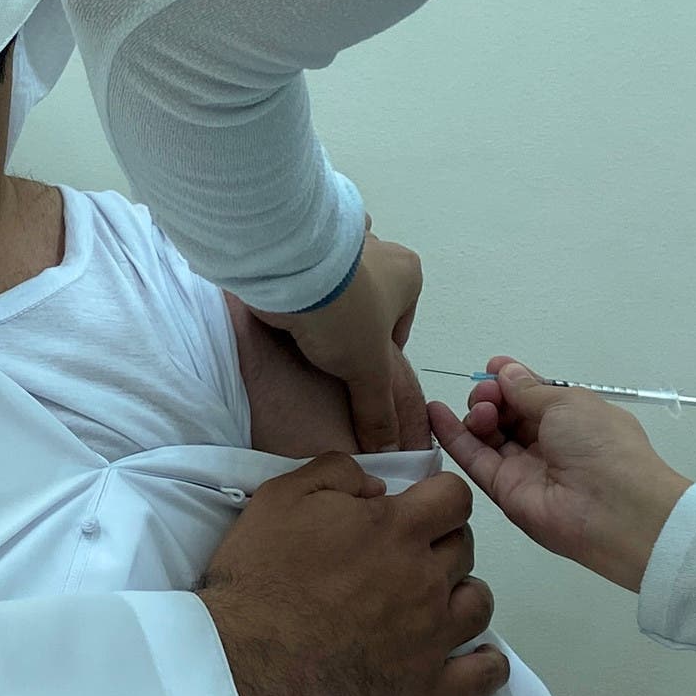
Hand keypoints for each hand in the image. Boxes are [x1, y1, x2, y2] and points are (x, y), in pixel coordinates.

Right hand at [199, 454, 507, 695]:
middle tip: (409, 559)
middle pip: (465, 549)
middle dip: (443, 545)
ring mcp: (432, 636)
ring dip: (463, 597)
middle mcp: (425, 578)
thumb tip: (379, 485)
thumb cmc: (260, 574)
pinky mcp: (427, 689)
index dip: (440, 499)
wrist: (245, 658)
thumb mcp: (283, 495)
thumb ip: (337, 473)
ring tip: (435, 605)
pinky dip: (488, 665)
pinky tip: (476, 658)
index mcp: (397, 529)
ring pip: (480, 604)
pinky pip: (484, 675)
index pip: (455, 498)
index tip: (418, 511)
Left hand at [249, 228, 426, 453]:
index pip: (399, 325)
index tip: (358, 372)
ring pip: (337, 282)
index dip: (380, 354)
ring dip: (324, 301)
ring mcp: (339, 244)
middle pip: (369, 302)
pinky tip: (287, 311)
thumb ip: (379, 411)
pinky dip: (298, 288)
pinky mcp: (303, 245)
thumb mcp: (369, 371)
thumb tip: (388, 451)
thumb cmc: (346, 312)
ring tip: (305, 334)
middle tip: (330, 352)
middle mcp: (378, 250)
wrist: (289, 268)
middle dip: (351, 324)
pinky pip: (306, 272)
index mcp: (407, 274)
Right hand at [430, 357, 692, 592]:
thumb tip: (504, 372)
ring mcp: (524, 468)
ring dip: (477, 413)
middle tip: (488, 394)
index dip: (510, 380)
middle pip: (507, 413)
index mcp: (571, 417)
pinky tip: (434, 411)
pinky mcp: (503, 490)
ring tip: (480, 409)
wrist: (612, 508)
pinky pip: (475, 459)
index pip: (532, 395)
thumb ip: (528, 389)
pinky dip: (453, 435)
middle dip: (492, 396)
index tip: (492, 368)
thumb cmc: (599, 444)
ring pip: (489, 435)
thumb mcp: (568, 402)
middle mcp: (547, 442)